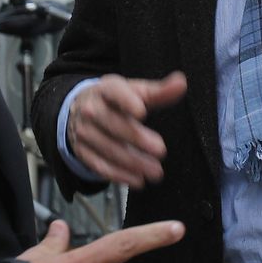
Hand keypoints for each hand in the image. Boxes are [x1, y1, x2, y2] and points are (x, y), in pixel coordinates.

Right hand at [68, 72, 186, 186]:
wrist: (80, 109)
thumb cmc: (115, 100)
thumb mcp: (135, 91)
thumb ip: (159, 91)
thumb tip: (181, 83)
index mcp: (106, 89)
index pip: (115, 92)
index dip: (127, 101)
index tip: (142, 111)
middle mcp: (91, 109)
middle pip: (113, 124)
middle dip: (136, 138)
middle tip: (160, 150)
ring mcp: (84, 131)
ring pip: (108, 148)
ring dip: (133, 162)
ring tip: (155, 171)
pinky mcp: (82, 151)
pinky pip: (99, 165)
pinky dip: (119, 175)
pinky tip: (137, 179)